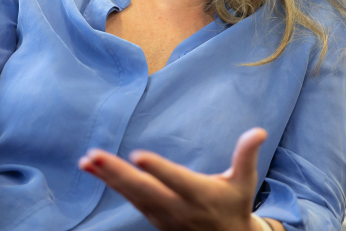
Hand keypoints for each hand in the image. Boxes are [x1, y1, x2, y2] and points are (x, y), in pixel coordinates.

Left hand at [78, 127, 268, 230]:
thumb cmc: (234, 204)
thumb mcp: (244, 182)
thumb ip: (246, 155)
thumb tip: (258, 130)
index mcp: (198, 195)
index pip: (175, 180)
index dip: (157, 169)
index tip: (137, 154)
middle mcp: (176, 206)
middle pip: (143, 189)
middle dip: (117, 174)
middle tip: (94, 156)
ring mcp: (160, 213)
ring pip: (130, 195)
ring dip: (107, 177)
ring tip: (87, 160)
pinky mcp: (151, 214)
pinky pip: (127, 197)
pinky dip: (109, 183)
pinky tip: (92, 168)